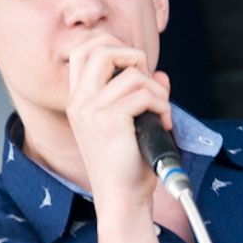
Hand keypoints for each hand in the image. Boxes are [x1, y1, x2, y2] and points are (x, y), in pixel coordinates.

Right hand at [65, 34, 171, 210]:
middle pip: (102, 48)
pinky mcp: (108, 120)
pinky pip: (144, 95)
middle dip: (135, 57)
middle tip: (150, 84)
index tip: (137, 67)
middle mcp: (79, 102)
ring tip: (162, 113)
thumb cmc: (128, 164)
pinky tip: (164, 124)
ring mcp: (90, 110)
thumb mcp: (131, 122)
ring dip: (158, 92)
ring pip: (133, 74)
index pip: (84, 50)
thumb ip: (141, 94)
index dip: (113, 45)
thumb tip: (161, 75)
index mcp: (78, 100)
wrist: (123, 197)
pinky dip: (163, 106)